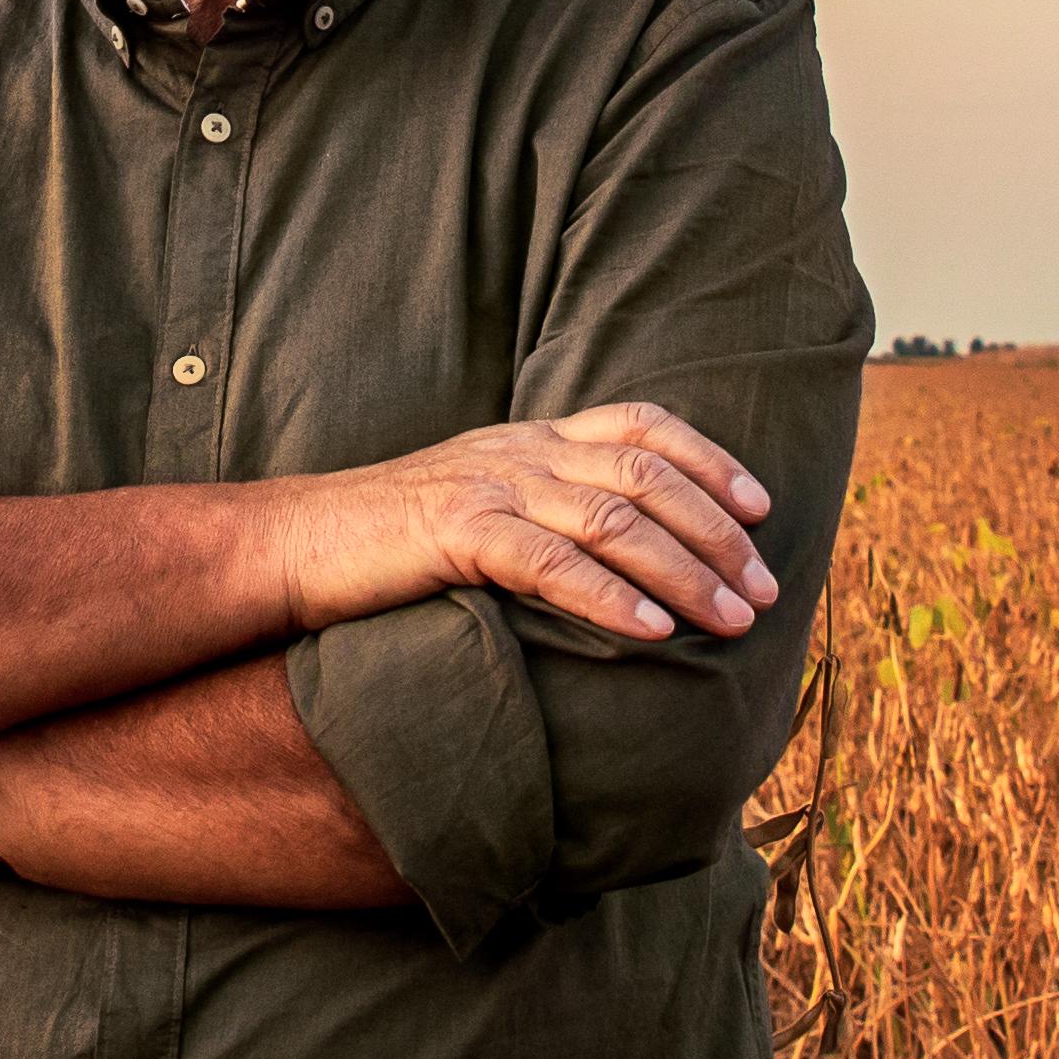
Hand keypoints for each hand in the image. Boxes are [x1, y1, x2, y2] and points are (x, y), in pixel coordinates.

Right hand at [295, 404, 778, 646]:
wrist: (294, 543)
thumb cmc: (392, 542)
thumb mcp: (483, 506)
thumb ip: (547, 513)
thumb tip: (627, 561)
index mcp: (533, 438)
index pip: (644, 427)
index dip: (712, 462)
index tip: (762, 509)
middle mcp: (522, 450)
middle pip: (648, 476)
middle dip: (718, 534)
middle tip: (764, 591)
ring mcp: (490, 485)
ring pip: (613, 518)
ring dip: (684, 572)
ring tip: (729, 621)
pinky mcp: (455, 531)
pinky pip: (548, 562)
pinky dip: (607, 597)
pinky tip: (649, 631)